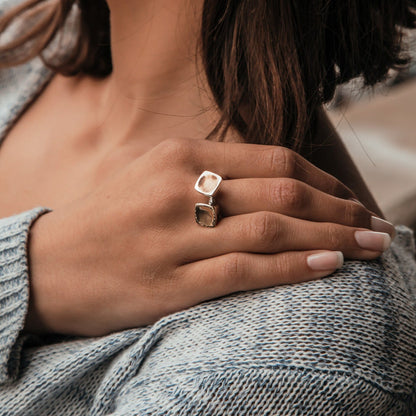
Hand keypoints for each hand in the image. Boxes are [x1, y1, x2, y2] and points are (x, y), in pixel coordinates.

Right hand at [26, 138, 393, 335]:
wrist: (50, 263)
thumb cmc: (110, 218)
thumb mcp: (155, 174)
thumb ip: (211, 172)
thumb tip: (278, 182)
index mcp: (178, 155)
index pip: (274, 160)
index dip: (324, 180)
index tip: (352, 198)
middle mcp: (178, 189)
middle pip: (283, 193)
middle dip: (340, 208)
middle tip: (376, 225)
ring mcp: (173, 237)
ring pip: (271, 231)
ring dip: (330, 238)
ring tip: (368, 247)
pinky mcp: (168, 284)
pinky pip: (244, 271)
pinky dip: (291, 268)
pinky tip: (328, 266)